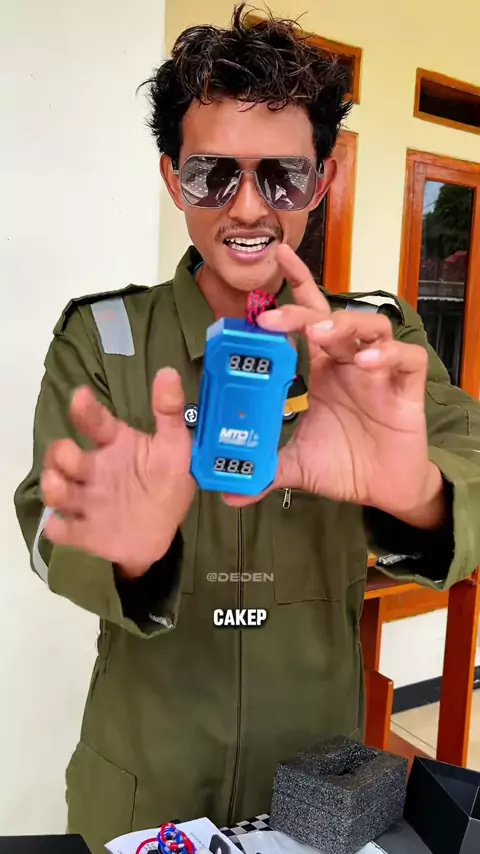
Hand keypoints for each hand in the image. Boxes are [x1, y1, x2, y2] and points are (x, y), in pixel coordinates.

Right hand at [41, 368, 195, 576]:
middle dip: (61, 454)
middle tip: (70, 454)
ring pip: (58, 489)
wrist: (162, 532)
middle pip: (65, 455)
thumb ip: (170, 413)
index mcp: (115, 444)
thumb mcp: (175, 447)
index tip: (80, 397)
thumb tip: (169, 372)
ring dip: (54, 486)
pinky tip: (60, 526)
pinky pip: (63, 529)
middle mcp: (94, 469)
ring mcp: (87, 500)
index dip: (86, 409)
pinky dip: (58, 527)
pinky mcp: (84, 530)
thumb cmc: (165, 483)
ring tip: (59, 485)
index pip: (95, 422)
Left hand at [224, 245, 445, 528]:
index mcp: (323, 369)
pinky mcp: (407, 387)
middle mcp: (350, 362)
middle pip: (331, 318)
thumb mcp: (298, 466)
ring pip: (370, 328)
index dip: (297, 286)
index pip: (310, 317)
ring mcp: (380, 371)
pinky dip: (387, 355)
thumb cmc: (345, 464)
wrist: (386, 491)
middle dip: (303, 312)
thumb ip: (264, 471)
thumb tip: (226, 493)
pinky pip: (404, 359)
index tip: (276, 259)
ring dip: (344, 325)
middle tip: (273, 319)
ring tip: (321, 336)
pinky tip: (366, 364)